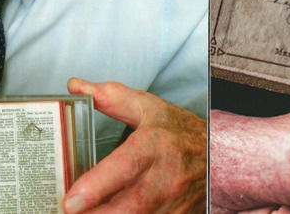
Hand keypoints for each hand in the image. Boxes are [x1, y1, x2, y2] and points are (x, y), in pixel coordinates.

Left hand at [64, 78, 205, 212]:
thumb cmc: (180, 131)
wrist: (219, 154)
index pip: (125, 167)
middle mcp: (165, 177)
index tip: (71, 200)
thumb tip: (76, 87)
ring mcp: (172, 202)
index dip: (96, 186)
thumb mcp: (148, 108)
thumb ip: (110, 98)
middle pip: (129, 206)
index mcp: (155, 145)